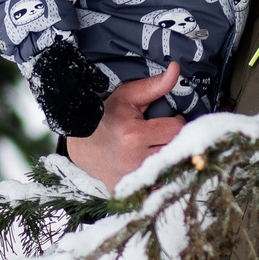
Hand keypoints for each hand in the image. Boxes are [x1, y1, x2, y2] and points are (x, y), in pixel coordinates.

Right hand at [65, 63, 182, 187]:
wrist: (80, 142)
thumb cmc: (105, 116)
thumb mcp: (128, 96)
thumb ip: (155, 85)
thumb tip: (176, 69)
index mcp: (135, 135)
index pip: (177, 129)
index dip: (177, 122)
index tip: (170, 120)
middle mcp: (135, 160)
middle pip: (176, 150)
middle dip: (174, 140)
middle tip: (164, 134)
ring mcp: (131, 178)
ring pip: (169, 168)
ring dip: (168, 158)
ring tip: (157, 148)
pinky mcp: (128, 190)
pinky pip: (154, 187)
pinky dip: (157, 178)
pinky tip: (151, 167)